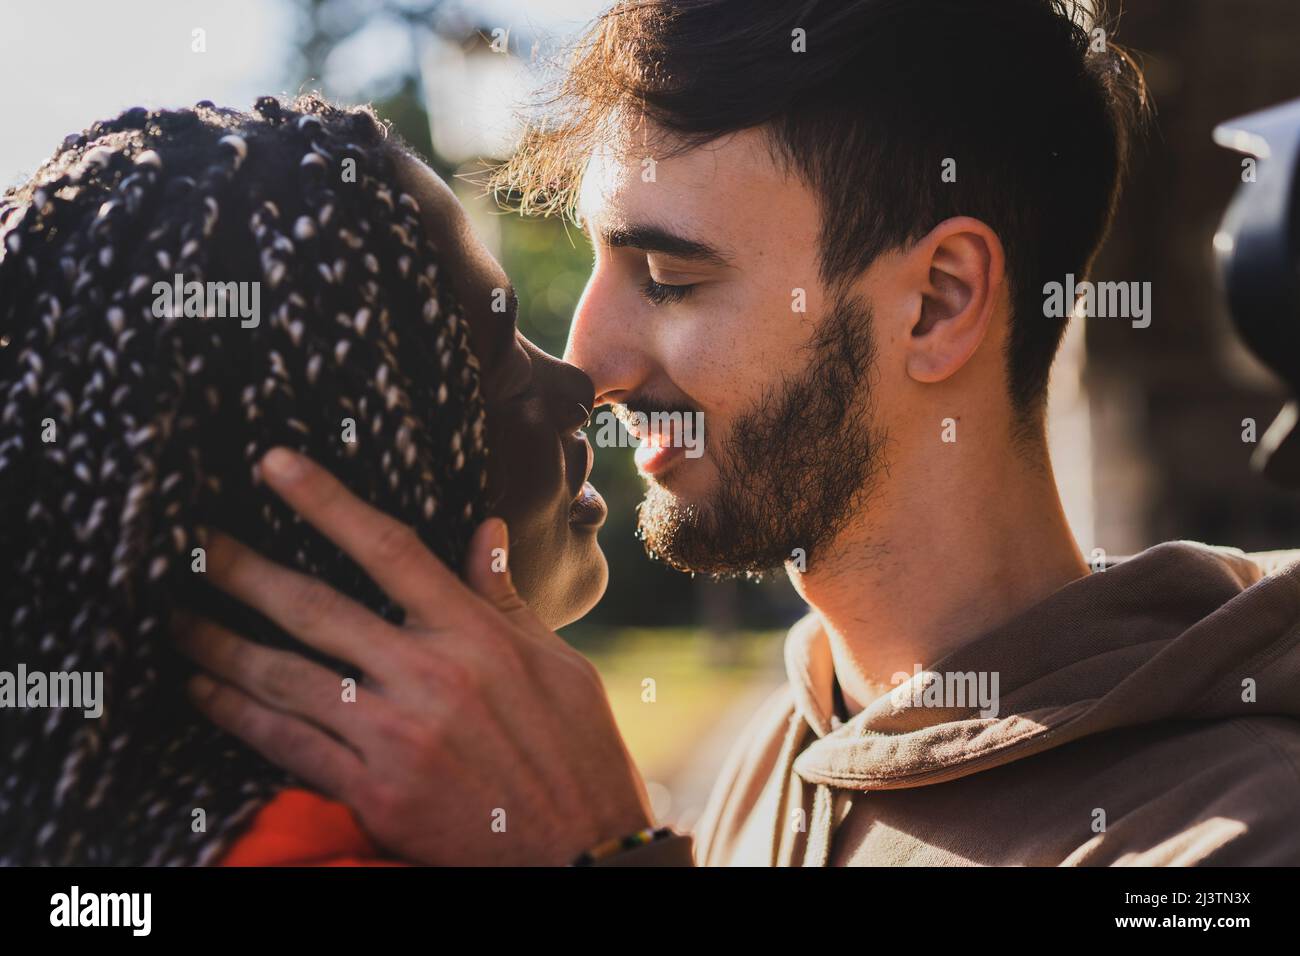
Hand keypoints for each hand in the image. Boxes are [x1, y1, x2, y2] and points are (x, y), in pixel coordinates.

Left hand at [175, 447, 653, 865]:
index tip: (276, 465)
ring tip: (179, 620)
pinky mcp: (378, 794)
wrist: (581, 852)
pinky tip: (205, 693)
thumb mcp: (556, 665)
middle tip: (197, 543)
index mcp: (476, 636)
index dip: (327, 501)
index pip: (389, 551)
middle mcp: (431, 677)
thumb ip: (505, 600)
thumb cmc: (576, 752)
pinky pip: (290, 746)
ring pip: (287, 678)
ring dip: (223, 645)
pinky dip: (239, 717)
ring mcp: (399, 738)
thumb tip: (485, 532)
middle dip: (247, 570)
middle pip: (318, 609)